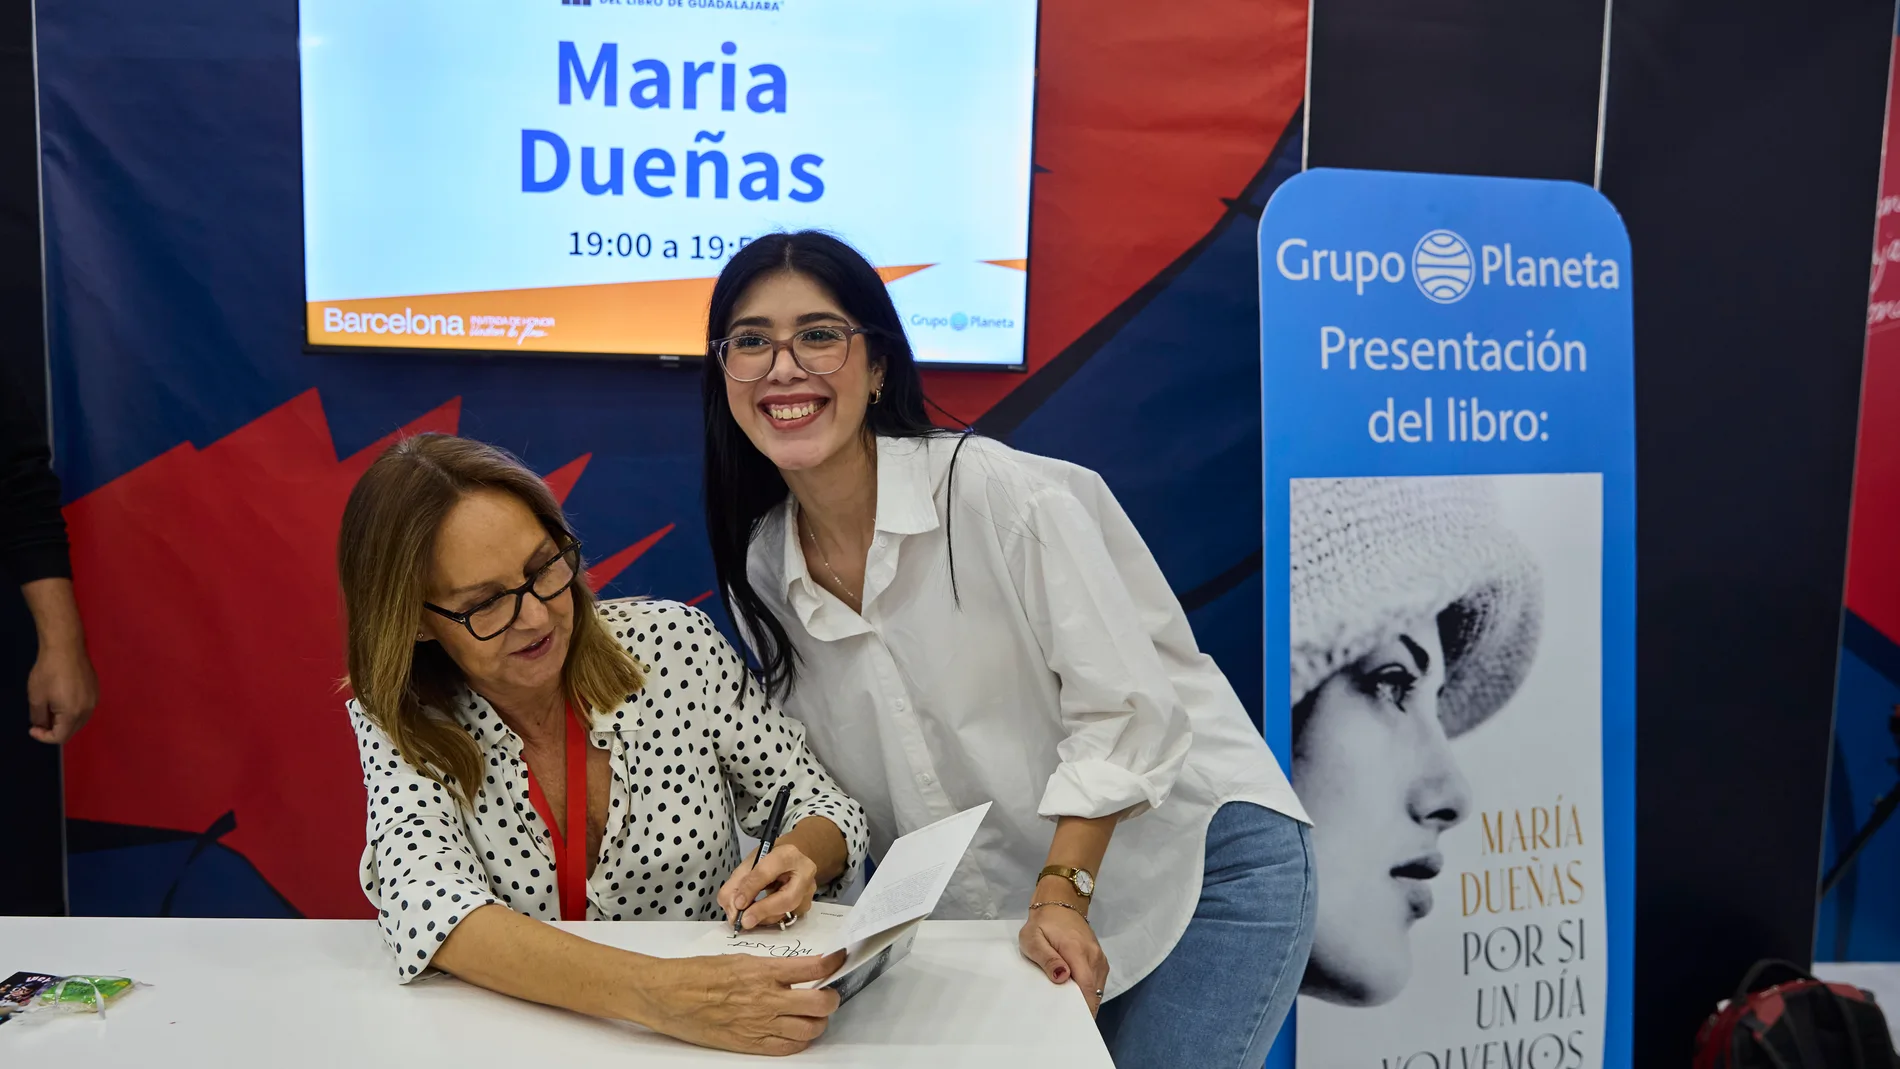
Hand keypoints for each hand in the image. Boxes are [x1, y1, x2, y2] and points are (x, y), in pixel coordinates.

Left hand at [27, 640, 97, 744]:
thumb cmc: (49, 671)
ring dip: (64, 721)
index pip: (60, 737)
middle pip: (72, 731)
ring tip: (50, 709)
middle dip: (55, 730)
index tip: (32, 728)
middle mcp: (88, 710)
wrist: (65, 647)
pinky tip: (62, 698)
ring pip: (79, 720)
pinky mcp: (95, 690)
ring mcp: (94, 699)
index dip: (43, 737)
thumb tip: (43, 725)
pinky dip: (72, 711)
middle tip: (40, 720)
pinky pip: (84, 708)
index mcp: (73, 714)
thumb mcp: (36, 697)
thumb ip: (39, 717)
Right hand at [631, 951, 845, 1055]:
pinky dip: (799, 1041)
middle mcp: (766, 999)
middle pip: (820, 1003)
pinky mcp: (749, 1044)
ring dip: (818, 1021)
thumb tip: (796, 971)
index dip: (835, 964)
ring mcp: (759, 1024)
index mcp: (763, 971)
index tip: (840, 960)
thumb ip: (770, 967)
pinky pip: (787, 1048)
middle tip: (830, 992)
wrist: (667, 996)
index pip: (814, 968)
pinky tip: (797, 1032)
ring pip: (809, 1029)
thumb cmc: (696, 974)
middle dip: (832, 997)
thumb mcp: (738, 959)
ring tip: (814, 1014)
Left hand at [719, 841, 818, 931]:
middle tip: (744, 921)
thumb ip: (735, 886)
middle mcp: (804, 872)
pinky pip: (787, 917)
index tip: (737, 903)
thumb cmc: (770, 860)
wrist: (791, 861)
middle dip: (762, 911)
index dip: (750, 889)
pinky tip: (761, 914)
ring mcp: (808, 891)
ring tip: (749, 914)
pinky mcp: (806, 905)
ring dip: (764, 917)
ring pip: (787, 912)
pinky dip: (770, 919)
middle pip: (787, 898)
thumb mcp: (749, 864)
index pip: (767, 872)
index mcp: (787, 854)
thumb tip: (732, 912)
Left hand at [1019, 897, 1108, 1016]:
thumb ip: (1047, 958)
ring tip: (1070, 1016)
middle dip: (1083, 1009)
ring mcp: (1099, 957)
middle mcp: (1093, 955)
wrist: (1059, 903)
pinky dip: (1088, 992)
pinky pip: (1097, 981)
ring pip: (1097, 988)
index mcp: (1077, 950)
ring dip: (1086, 1001)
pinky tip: (1075, 999)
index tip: (1076, 1025)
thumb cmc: (1042, 923)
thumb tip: (1062, 977)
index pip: (1086, 986)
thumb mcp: (1033, 939)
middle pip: (1093, 990)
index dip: (1083, 1008)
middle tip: (1068, 1026)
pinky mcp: (1099, 959)